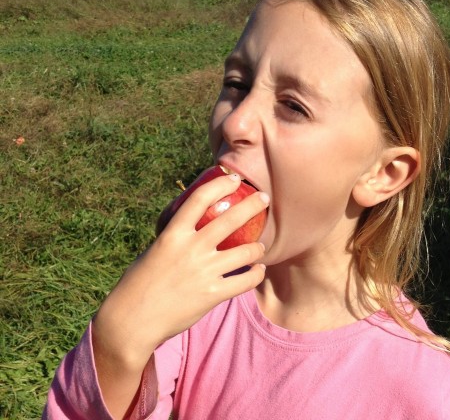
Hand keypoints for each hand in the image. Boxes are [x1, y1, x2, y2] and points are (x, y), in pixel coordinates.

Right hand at [93, 173, 268, 378]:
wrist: (132, 321)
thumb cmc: (138, 284)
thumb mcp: (154, 251)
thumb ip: (174, 239)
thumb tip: (190, 227)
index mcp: (172, 234)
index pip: (199, 199)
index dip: (219, 185)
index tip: (233, 179)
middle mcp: (191, 249)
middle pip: (230, 219)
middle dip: (252, 205)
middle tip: (265, 199)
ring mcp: (204, 272)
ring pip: (246, 251)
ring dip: (258, 247)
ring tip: (261, 246)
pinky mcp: (212, 295)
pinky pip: (245, 281)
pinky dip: (256, 274)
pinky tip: (258, 271)